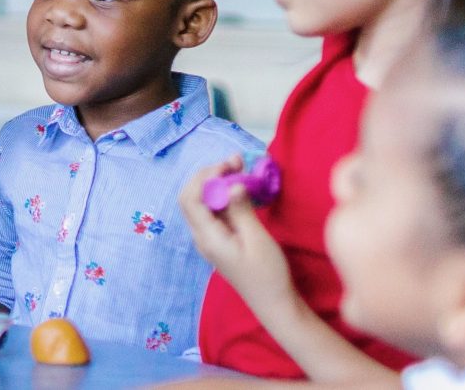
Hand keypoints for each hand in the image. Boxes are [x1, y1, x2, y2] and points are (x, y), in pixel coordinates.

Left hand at [177, 159, 295, 307]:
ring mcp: (209, 239)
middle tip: (236, 162)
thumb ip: (241, 210)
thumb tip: (232, 184)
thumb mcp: (257, 239)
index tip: (229, 165)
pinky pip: (214, 212)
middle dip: (210, 175)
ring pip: (203, 203)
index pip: (191, 198)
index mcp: (208, 237)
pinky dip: (225, 196)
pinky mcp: (220, 240)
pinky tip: (242, 188)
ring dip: (218, 183)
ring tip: (241, 169)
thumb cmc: (268, 273)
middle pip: (192, 197)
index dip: (206, 176)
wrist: (274, 303)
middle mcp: (202, 237)